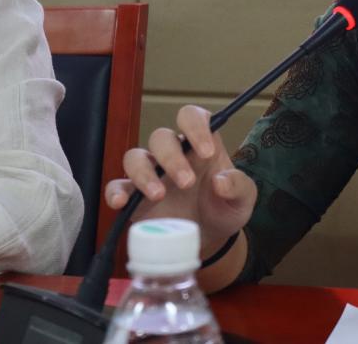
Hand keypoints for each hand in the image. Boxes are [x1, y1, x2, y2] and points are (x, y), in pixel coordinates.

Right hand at [104, 105, 255, 255]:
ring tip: (159, 195)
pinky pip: (116, 186)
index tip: (206, 152)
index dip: (196, 126)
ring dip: (144, 173)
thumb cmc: (225, 210)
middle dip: (172, 157)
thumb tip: (221, 181)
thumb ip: (238, 186)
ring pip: (135, 157)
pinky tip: (121, 203)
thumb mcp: (243, 200)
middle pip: (161, 137)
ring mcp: (151, 174)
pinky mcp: (134, 197)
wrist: (209, 239)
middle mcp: (173, 155)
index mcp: (200, 146)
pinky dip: (115, 192)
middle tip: (187, 183)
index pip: (192, 117)